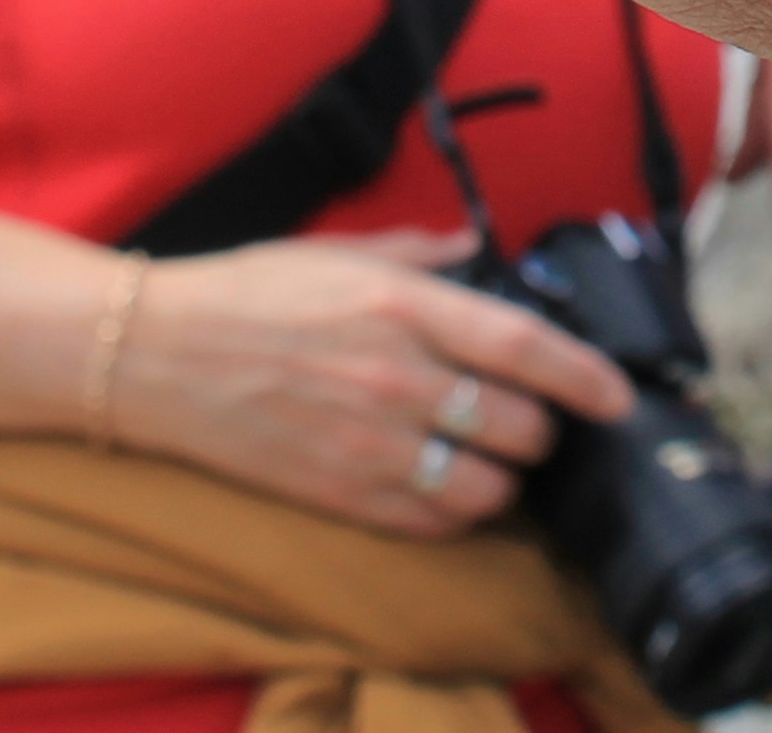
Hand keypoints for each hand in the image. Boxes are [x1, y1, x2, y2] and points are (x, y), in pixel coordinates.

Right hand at [112, 230, 636, 538]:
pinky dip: (455, 511)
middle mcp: (396, 376)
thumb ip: (422, 252)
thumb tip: (480, 250)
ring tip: (491, 461)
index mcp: (403, 305)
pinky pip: (432, 521)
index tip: (616, 396)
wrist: (154, 352)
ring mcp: (369, 442)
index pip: (526, 347)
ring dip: (502, 478)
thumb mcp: (340, 251)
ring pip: (485, 486)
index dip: (587, 377)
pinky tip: (447, 488)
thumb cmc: (248, 293)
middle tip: (529, 421)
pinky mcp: (340, 491)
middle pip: (519, 425)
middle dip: (539, 428)